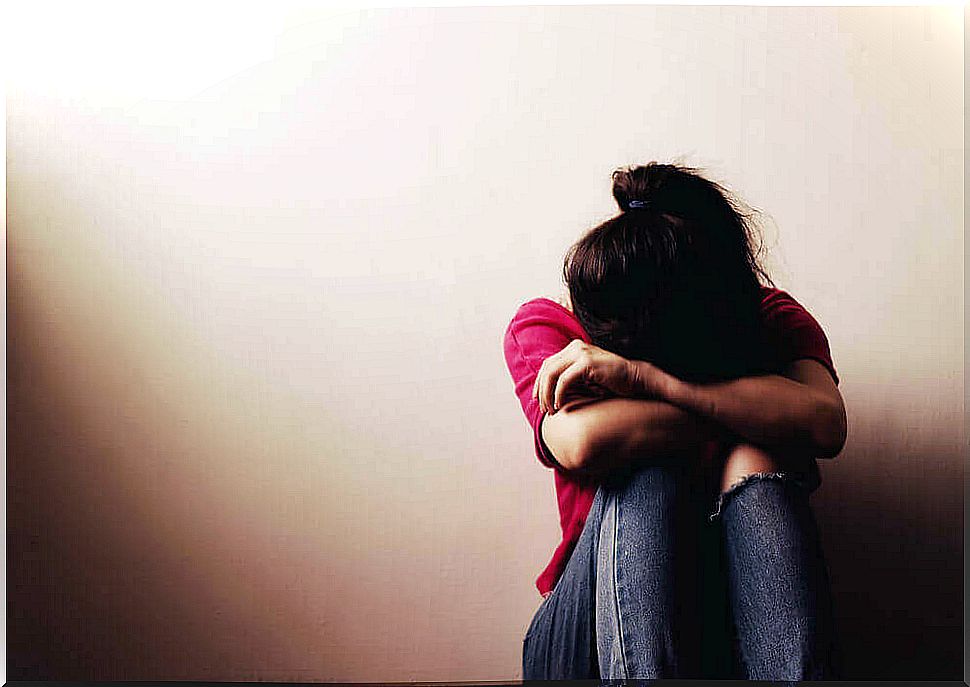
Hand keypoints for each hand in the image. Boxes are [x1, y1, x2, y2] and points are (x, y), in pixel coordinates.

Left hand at [532, 339, 663, 413]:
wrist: (634, 378)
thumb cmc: (611, 382)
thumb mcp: (586, 378)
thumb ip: (569, 379)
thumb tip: (547, 392)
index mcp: (573, 348)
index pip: (548, 364)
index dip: (539, 382)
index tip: (538, 399)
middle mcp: (575, 347)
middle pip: (547, 368)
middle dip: (541, 390)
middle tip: (543, 408)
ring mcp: (581, 352)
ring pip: (552, 374)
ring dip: (548, 394)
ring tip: (551, 409)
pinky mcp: (587, 362)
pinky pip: (564, 380)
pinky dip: (559, 394)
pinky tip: (560, 405)